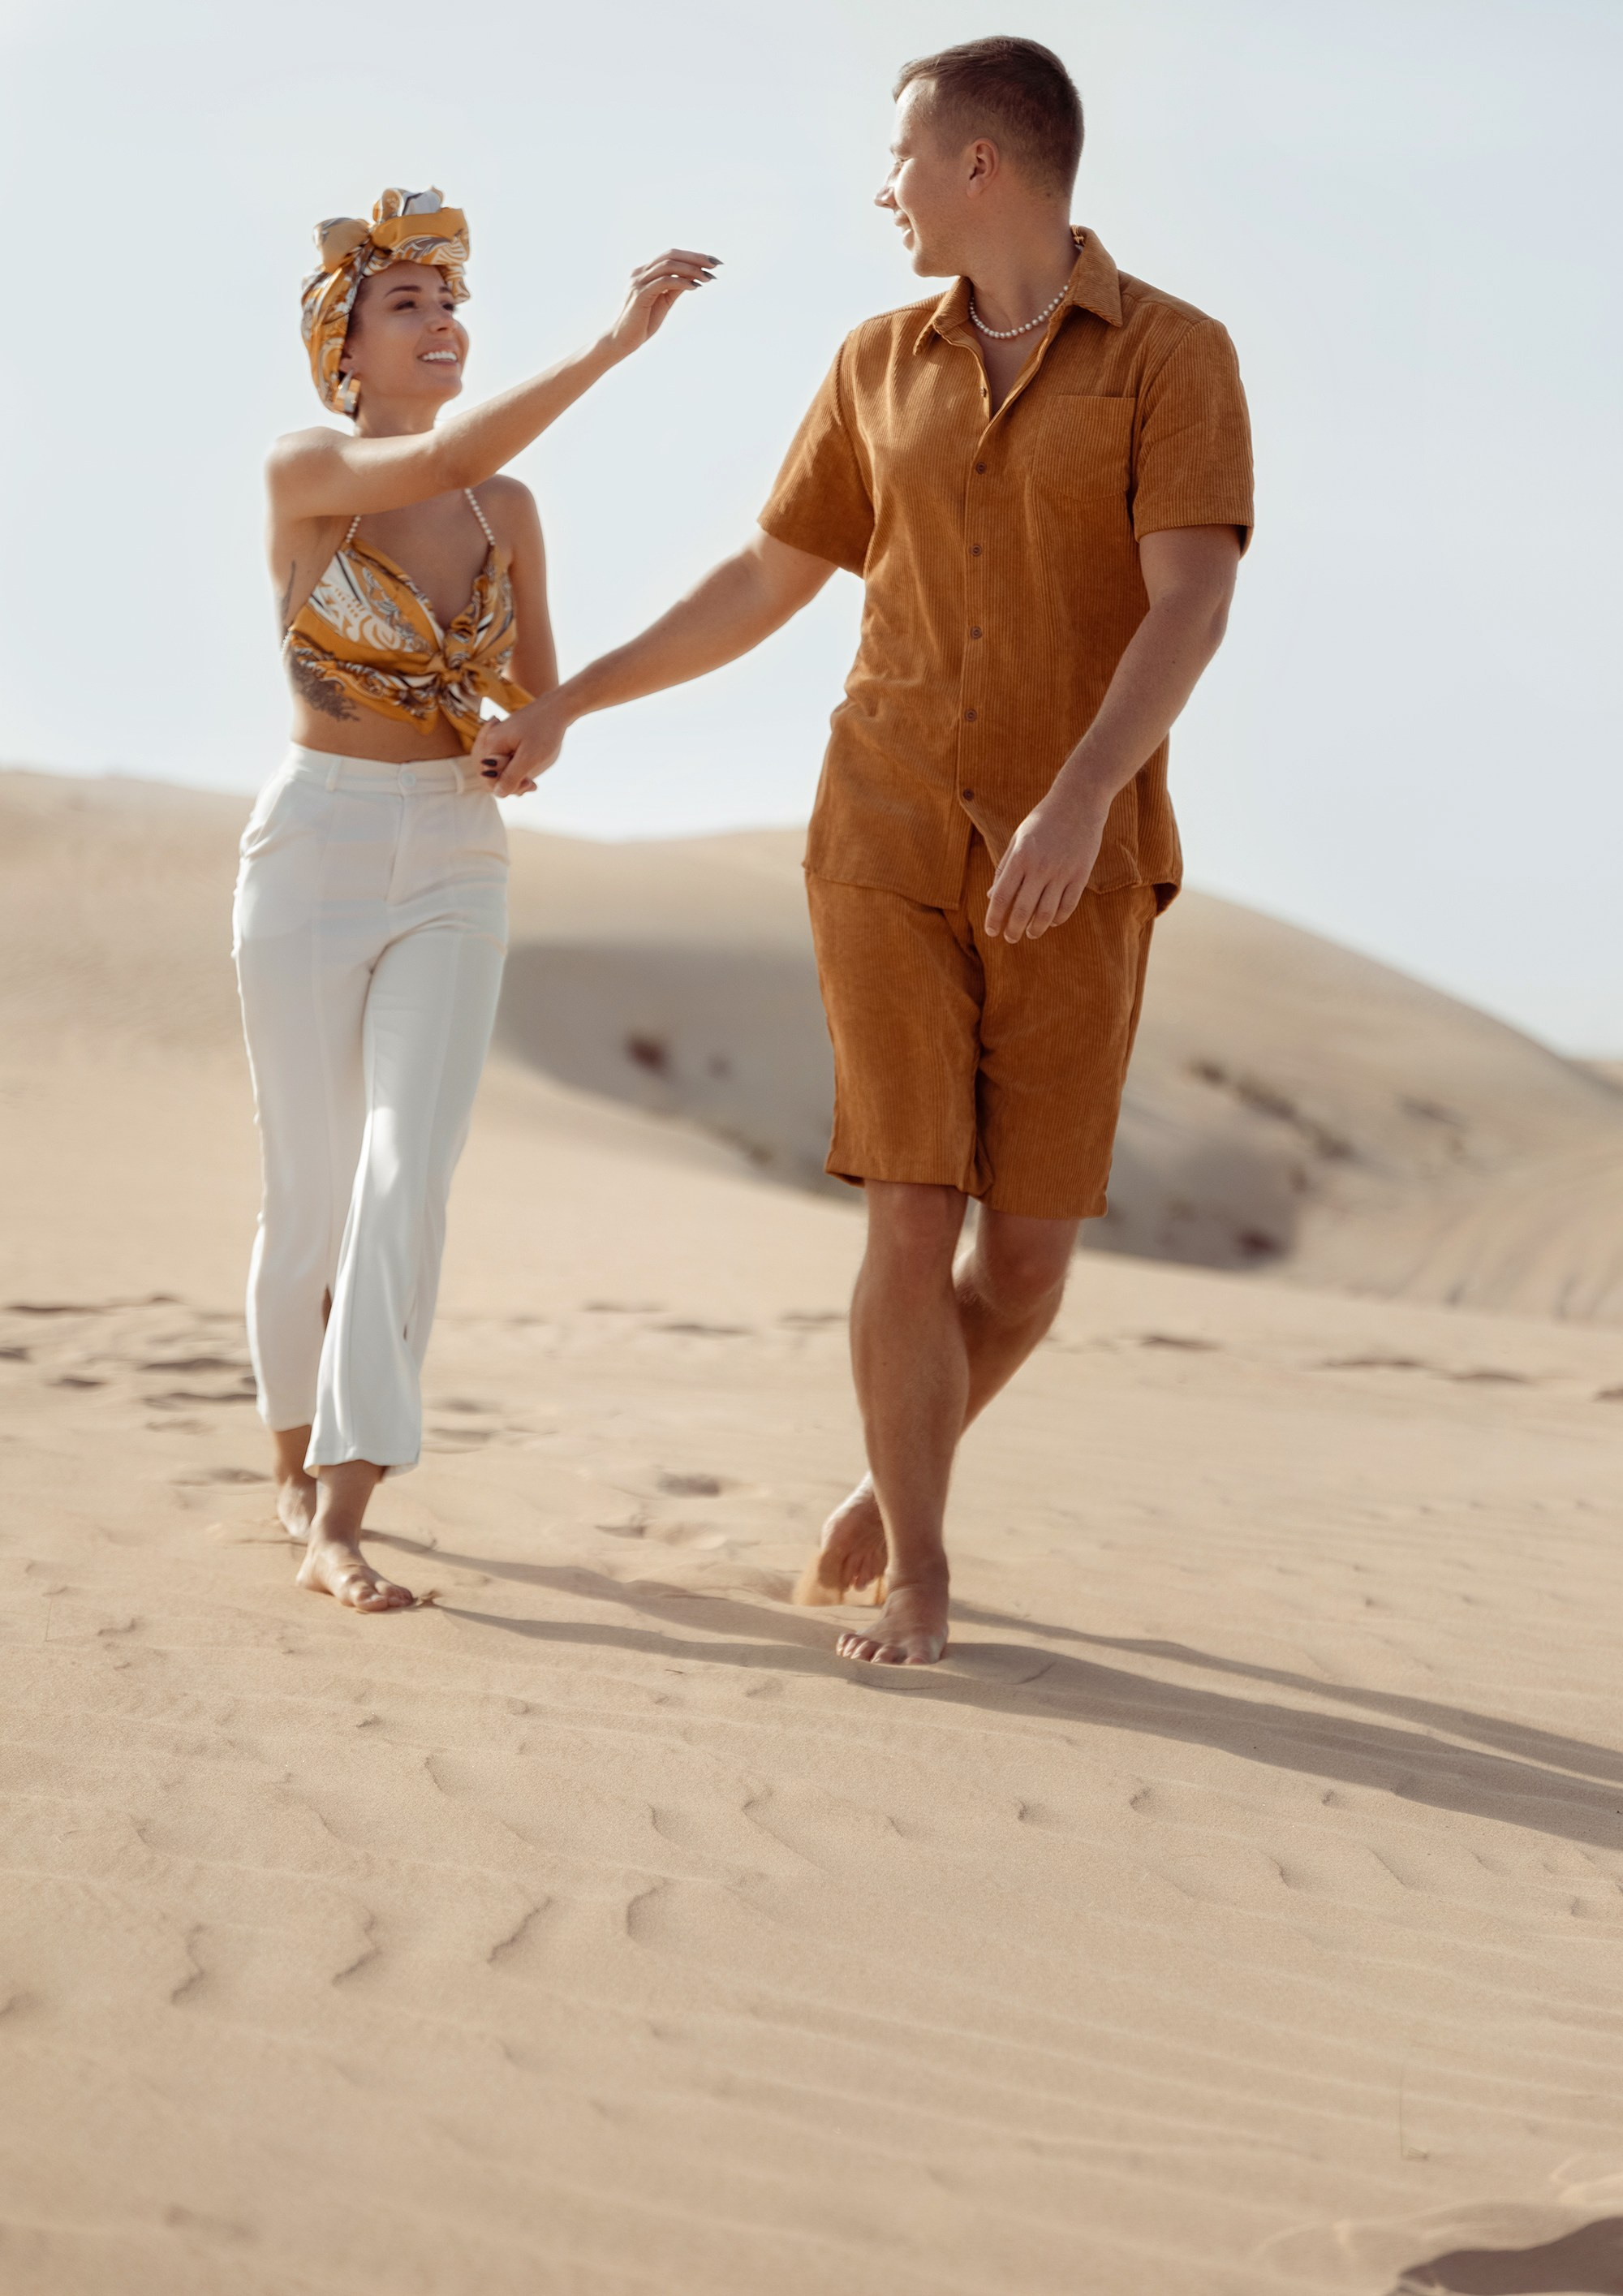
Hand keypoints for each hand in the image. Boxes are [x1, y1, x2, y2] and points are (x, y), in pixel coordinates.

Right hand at [475, 690, 571, 796]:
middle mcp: (490, 742)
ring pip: (500, 770)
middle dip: (512, 783)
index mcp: (492, 745)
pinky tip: (529, 774)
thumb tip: (497, 793)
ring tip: (532, 780)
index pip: (489, 779)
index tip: (529, 783)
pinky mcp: (507, 741)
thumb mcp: (530, 758)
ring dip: (516, 778)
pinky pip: (506, 762)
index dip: (508, 787)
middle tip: (532, 783)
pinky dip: (518, 770)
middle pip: (493, 775)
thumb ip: (511, 776)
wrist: (558, 709)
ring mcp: (498, 741)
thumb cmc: (545, 732)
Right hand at [605, 248, 718, 358]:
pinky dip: (681, 282)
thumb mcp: (663, 302)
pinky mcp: (640, 294)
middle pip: (671, 255)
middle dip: (695, 257)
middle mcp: (640, 272)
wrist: (622, 341)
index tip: (712, 262)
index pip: (671, 256)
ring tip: (708, 277)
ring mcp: (639, 282)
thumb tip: (693, 278)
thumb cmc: (642, 324)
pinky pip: (664, 282)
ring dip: (691, 269)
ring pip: (668, 265)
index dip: (693, 256)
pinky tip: (695, 287)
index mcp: (645, 272)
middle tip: (715, 264)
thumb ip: (675, 288)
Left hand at [983, 783, 1108, 943]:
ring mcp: (1062, 872)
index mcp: (1020, 856)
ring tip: (1029, 933)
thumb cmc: (1043, 819)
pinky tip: (1050, 921)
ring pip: (1046, 914)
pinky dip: (1057, 919)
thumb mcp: (1018, 838)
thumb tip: (992, 896)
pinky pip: (1068, 906)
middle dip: (1012, 930)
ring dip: (1035, 930)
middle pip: (1022, 911)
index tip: (991, 931)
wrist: (1079, 800)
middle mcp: (1040, 867)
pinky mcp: (1081, 874)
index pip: (1001, 896)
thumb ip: (1005, 867)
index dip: (994, 918)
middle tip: (1009, 938)